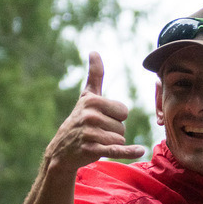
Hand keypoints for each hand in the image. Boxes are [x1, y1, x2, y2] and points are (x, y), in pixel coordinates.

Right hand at [45, 52, 145, 172]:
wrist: (62, 150)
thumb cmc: (79, 120)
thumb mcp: (86, 97)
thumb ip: (95, 76)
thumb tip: (94, 51)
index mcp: (92, 101)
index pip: (124, 111)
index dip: (116, 118)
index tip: (101, 119)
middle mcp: (90, 116)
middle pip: (122, 126)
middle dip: (113, 132)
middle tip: (97, 133)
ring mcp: (90, 133)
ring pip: (120, 139)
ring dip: (111, 143)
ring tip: (95, 141)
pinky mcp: (92, 149)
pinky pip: (117, 149)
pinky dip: (129, 151)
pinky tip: (140, 150)